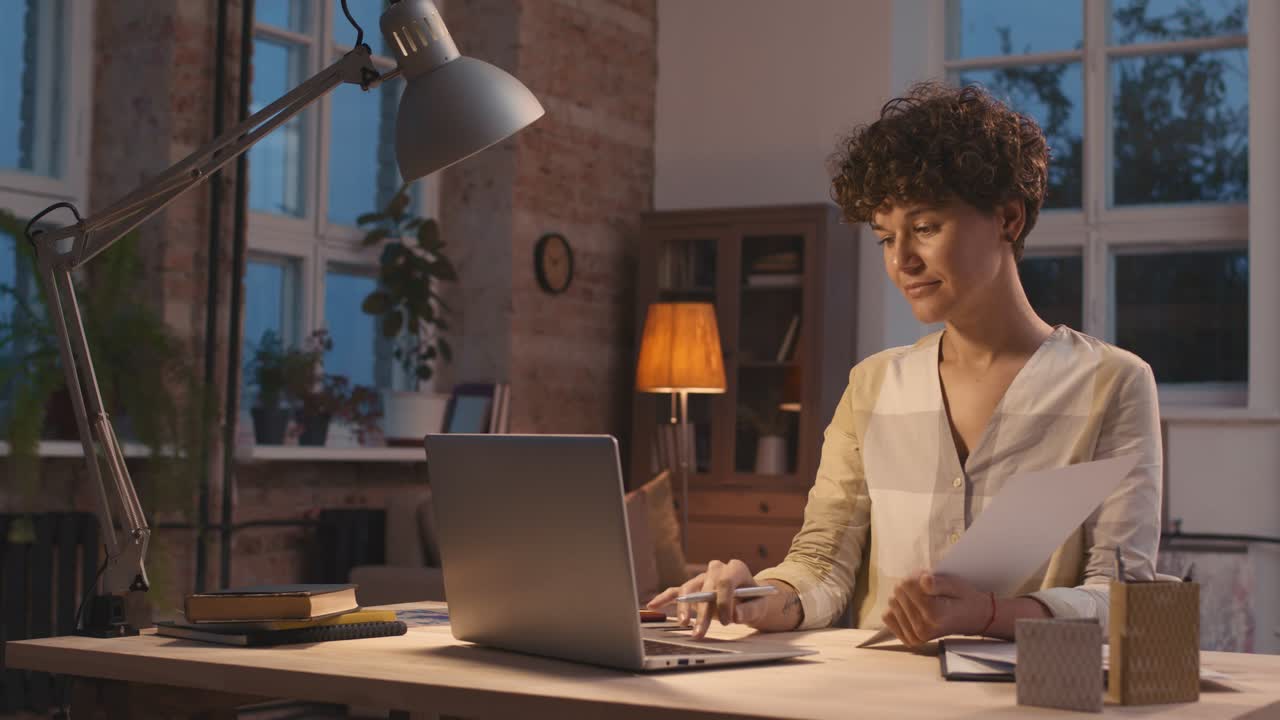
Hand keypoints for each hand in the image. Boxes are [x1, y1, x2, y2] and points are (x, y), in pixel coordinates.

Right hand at [646, 559, 764, 638]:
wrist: (748, 599)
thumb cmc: (754, 601)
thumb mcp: (759, 605)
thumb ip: (750, 610)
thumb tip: (736, 614)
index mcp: (735, 569)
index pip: (725, 581)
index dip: (724, 601)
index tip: (727, 620)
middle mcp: (716, 570)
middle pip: (705, 587)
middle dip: (703, 611)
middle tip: (701, 631)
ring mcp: (702, 578)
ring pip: (689, 589)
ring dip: (685, 607)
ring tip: (683, 624)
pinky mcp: (692, 588)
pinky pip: (675, 591)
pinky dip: (664, 598)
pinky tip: (652, 605)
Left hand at [881, 572, 991, 647]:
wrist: (972, 618)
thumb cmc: (962, 598)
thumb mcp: (955, 584)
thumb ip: (938, 583)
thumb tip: (923, 580)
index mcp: (935, 614)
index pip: (906, 584)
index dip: (916, 576)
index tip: (929, 579)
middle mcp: (923, 628)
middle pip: (898, 592)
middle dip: (910, 586)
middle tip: (928, 590)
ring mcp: (915, 636)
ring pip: (892, 603)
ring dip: (905, 597)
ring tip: (923, 600)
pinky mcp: (909, 639)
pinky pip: (888, 617)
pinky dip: (897, 609)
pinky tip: (912, 609)